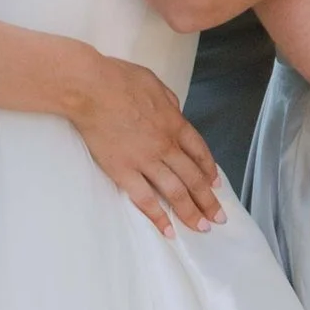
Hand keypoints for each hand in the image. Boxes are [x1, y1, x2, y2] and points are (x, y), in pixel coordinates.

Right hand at [67, 58, 224, 237]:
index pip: (199, 152)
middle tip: (218, 217)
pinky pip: (145, 199)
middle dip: (208, 200)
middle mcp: (166, 146)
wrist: (91, 88)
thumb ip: (169, 102)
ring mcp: (146, 161)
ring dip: (191, 212)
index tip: (216, 184)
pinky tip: (168, 230)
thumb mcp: (155, 84)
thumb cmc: (119, 79)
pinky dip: (158, 217)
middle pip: (193, 177)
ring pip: (176, 192)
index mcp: (174, 123)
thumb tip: (175, 112)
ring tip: (202, 227)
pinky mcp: (124, 171)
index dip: (210, 170)